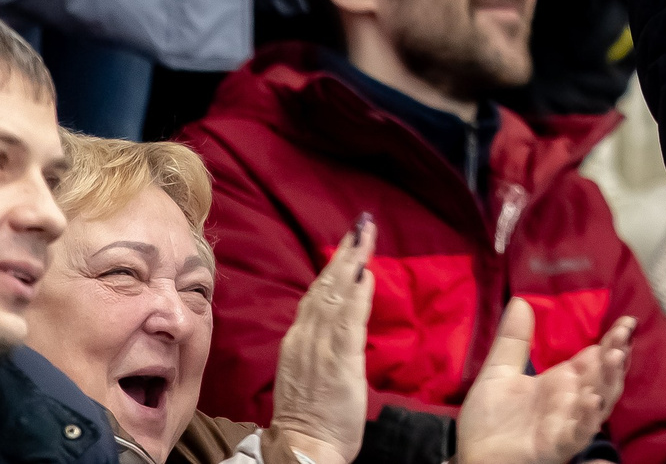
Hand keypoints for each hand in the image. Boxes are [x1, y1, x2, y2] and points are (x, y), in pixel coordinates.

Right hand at [264, 217, 374, 463]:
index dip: (333, 267)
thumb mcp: (308, 372)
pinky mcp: (338, 361)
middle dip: (344, 253)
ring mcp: (319, 348)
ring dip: (352, 263)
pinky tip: (367, 274)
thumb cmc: (311, 417)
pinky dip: (357, 295)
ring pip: (335, 296)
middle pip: (325, 287)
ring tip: (366, 235)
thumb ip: (321, 344)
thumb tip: (339, 320)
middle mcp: (304, 338)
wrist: (303, 449)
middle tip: (362, 224)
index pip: (316, 296)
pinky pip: (348, 320)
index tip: (349, 243)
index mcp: (297, 341)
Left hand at [455, 304, 633, 463]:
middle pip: (603, 376)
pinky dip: (588, 417)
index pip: (595, 357)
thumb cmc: (488, 419)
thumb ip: (513, 340)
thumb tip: (521, 300)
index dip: (611, 340)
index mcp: (562, 380)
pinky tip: (591, 399)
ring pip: (600, 401)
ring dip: (609, 381)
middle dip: (615, 355)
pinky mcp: (558, 445)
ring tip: (614, 357)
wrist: (472, 456)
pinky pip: (579, 432)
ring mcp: (568, 422)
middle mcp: (572, 400)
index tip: (625, 321)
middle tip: (622, 335)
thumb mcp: (498, 372)